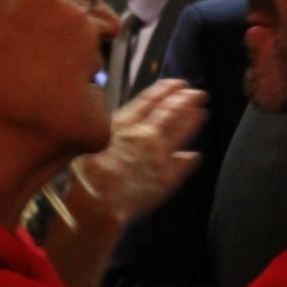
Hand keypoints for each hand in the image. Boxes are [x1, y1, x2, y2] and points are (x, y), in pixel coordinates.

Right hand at [74, 80, 206, 223]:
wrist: (97, 203)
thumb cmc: (85, 174)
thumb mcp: (90, 142)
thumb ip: (109, 130)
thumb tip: (120, 121)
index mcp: (124, 124)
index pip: (149, 101)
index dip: (165, 90)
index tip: (176, 83)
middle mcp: (145, 135)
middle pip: (169, 112)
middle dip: (185, 100)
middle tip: (197, 93)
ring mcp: (158, 155)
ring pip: (180, 132)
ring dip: (192, 121)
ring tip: (202, 111)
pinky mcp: (166, 177)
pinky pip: (182, 165)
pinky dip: (190, 160)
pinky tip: (196, 155)